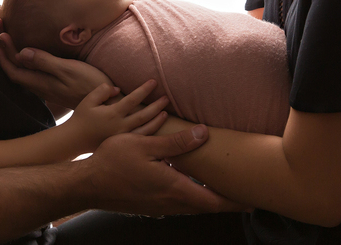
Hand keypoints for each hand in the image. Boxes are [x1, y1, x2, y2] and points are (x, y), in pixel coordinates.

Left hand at [0, 30, 112, 109]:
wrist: (107, 102)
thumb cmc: (90, 84)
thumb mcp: (68, 70)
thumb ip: (45, 62)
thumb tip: (21, 53)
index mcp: (40, 82)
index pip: (14, 68)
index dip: (4, 51)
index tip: (1, 32)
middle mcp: (40, 86)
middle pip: (15, 67)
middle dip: (3, 46)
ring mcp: (48, 86)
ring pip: (22, 68)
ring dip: (12, 50)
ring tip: (7, 33)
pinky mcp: (56, 83)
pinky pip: (32, 69)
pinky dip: (25, 56)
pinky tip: (28, 50)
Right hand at [64, 80, 169, 153]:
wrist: (75, 140)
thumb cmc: (82, 117)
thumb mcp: (89, 100)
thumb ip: (102, 91)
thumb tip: (118, 90)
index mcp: (112, 113)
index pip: (133, 99)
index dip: (144, 90)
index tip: (154, 82)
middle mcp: (120, 126)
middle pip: (144, 115)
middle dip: (157, 106)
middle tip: (167, 98)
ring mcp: (122, 138)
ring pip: (145, 129)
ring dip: (157, 121)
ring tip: (166, 113)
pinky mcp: (122, 146)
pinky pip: (140, 140)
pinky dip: (152, 136)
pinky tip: (159, 131)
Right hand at [82, 126, 245, 216]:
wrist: (87, 184)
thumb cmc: (113, 162)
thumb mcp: (145, 144)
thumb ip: (176, 142)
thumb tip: (203, 134)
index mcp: (173, 189)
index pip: (213, 201)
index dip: (235, 202)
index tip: (253, 202)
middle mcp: (169, 203)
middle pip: (205, 206)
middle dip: (224, 201)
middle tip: (241, 194)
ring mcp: (158, 207)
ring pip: (190, 206)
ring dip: (206, 199)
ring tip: (218, 188)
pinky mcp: (149, 206)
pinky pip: (176, 204)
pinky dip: (189, 197)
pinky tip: (185, 185)